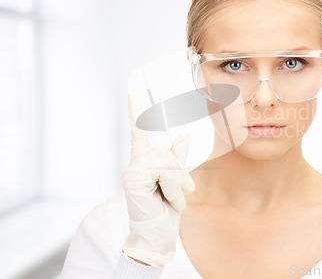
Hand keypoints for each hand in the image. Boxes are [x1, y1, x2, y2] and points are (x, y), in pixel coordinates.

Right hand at [121, 92, 194, 267]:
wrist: (156, 236)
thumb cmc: (165, 209)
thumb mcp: (175, 182)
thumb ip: (177, 159)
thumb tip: (185, 135)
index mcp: (145, 161)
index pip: (139, 131)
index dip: (135, 109)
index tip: (133, 89)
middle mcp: (136, 163)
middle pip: (169, 154)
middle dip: (179, 177)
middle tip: (174, 196)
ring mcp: (132, 170)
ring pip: (168, 165)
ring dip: (177, 187)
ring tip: (169, 201)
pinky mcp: (132, 179)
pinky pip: (164, 174)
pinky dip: (172, 190)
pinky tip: (163, 202)